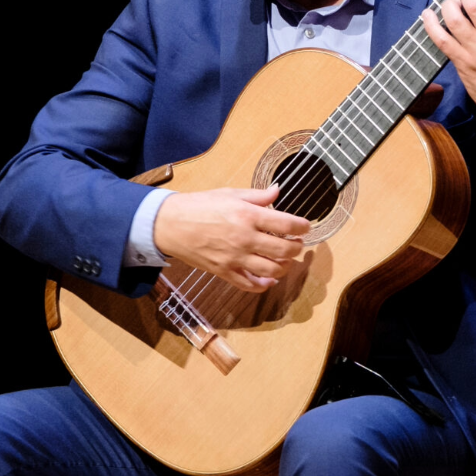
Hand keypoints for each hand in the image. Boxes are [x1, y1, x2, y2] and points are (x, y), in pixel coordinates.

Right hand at [152, 187, 308, 292]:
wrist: (169, 224)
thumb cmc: (199, 205)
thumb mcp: (230, 194)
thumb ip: (257, 195)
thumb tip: (277, 190)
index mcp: (247, 215)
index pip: (287, 224)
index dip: (302, 227)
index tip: (306, 227)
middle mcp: (244, 238)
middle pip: (284, 250)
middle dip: (297, 248)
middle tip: (297, 244)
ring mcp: (234, 258)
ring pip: (271, 270)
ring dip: (284, 266)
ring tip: (285, 259)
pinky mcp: (224, 271)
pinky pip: (250, 284)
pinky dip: (264, 284)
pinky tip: (270, 278)